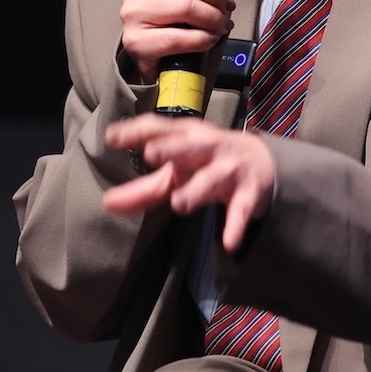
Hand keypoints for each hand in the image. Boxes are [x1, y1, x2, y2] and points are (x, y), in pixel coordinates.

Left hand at [103, 115, 274, 252]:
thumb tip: (107, 204)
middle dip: (171, 149)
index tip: (112, 137)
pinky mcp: (247, 195)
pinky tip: (229, 243)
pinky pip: (240, 211)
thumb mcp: (177, 171)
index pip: (159, 128)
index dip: (136, 131)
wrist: (263, 164)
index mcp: (186, 137)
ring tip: (179, 203)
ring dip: (196, 190)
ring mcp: (228, 170)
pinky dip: (235, 226)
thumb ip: (143, 189)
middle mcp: (207, 149)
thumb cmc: (208, 163)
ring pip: (211, 179)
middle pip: (188, 146)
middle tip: (151, 153)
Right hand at [118, 0, 248, 79]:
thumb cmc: (183, 21)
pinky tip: (209, 39)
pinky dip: (202, 39)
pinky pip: (177, 37)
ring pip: (185, 6)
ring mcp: (133, 12)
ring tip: (221, 24)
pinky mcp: (136, 41)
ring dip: (213, 18)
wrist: (164, 63)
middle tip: (227, 6)